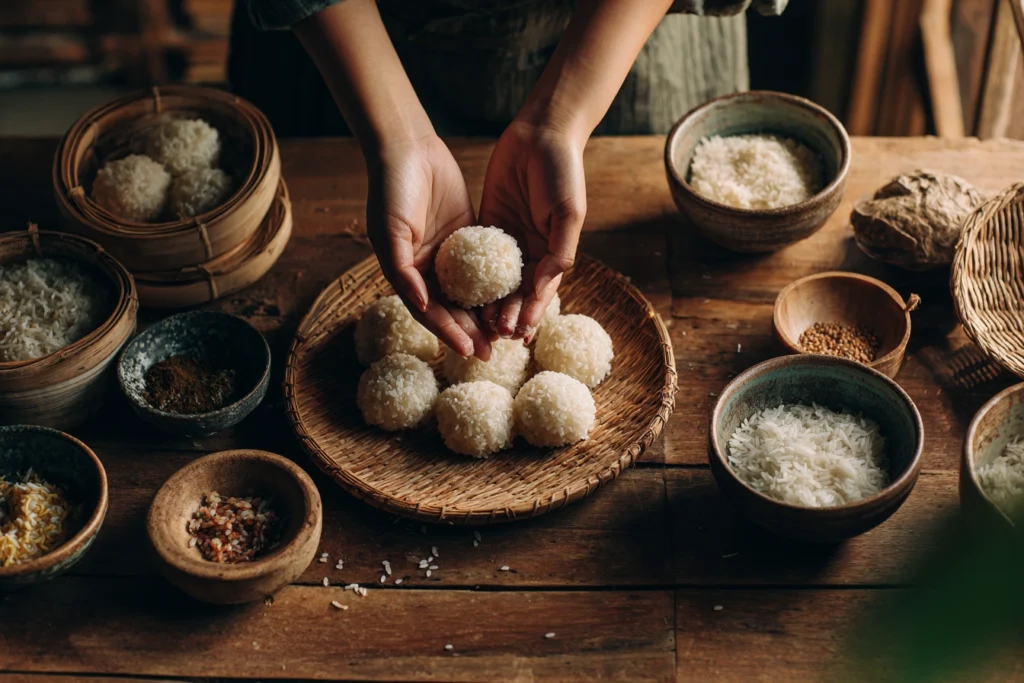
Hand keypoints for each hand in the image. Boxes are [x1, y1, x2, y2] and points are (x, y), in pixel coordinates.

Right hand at [366, 134, 490, 359]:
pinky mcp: (468, 234)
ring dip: (485, 312)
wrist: (408, 147)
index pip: (429, 312)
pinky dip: (496, 282)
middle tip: (492, 353)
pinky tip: (514, 296)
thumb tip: (422, 304)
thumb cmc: (391, 188)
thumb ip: (402, 269)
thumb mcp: (391, 230)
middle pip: (451, 308)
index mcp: (406, 272)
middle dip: (470, 331)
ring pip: (470, 290)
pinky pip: (484, 263)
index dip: (448, 333)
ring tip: (506, 333)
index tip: (468, 350)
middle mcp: (427, 268)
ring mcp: (449, 252)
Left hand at [478, 120, 585, 340]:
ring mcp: (506, 240)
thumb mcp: (568, 212)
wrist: (541, 132)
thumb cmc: (563, 170)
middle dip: (506, 315)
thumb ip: (560, 252)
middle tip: (493, 336)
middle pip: (516, 292)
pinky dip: (468, 274)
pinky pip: (475, 255)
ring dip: (486, 302)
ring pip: (494, 280)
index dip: (531, 313)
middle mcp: (530, 251)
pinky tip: (457, 291)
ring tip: (475, 322)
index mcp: (553, 252)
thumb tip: (543, 289)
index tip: (520, 333)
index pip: (541, 292)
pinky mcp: (486, 225)